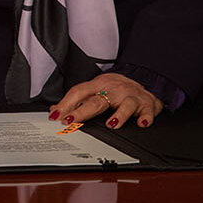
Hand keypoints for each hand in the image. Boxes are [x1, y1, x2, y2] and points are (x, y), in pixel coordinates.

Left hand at [49, 73, 163, 129]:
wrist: (147, 78)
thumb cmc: (117, 88)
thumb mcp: (97, 88)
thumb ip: (77, 100)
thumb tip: (56, 110)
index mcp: (99, 85)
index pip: (79, 92)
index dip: (66, 103)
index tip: (55, 115)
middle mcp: (114, 89)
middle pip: (97, 100)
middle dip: (82, 111)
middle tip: (70, 120)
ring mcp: (131, 96)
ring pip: (125, 104)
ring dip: (119, 115)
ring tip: (111, 125)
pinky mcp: (147, 104)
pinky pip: (147, 111)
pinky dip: (146, 117)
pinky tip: (141, 124)